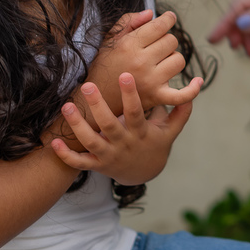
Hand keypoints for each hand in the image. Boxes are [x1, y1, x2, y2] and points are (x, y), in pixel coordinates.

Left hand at [50, 73, 197, 185]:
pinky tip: (53, 143)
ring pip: (90, 141)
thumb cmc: (156, 144)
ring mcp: (108, 155)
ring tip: (66, 106)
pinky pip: (79, 163)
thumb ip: (181, 109)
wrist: (144, 174)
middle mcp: (123, 144)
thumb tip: (197, 86)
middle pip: (109, 124)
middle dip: (97, 105)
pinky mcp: (96, 165)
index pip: (136, 112)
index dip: (131, 95)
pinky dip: (66, 155)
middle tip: (88, 85)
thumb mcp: (171, 130)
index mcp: (140, 133)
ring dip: (77, 126)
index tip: (125, 75)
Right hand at [87, 10, 201, 112]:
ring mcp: (151, 81)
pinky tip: (197, 81)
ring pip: (179, 60)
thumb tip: (152, 14)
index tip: (168, 19)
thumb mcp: (110, 39)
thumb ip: (129, 21)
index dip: (168, 19)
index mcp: (129, 45)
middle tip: (153, 48)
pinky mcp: (157, 97)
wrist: (98, 98)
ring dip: (172, 59)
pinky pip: (182, 95)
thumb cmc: (106, 65)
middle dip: (165, 41)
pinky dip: (192, 89)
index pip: (161, 26)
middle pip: (172, 41)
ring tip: (159, 63)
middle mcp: (141, 62)